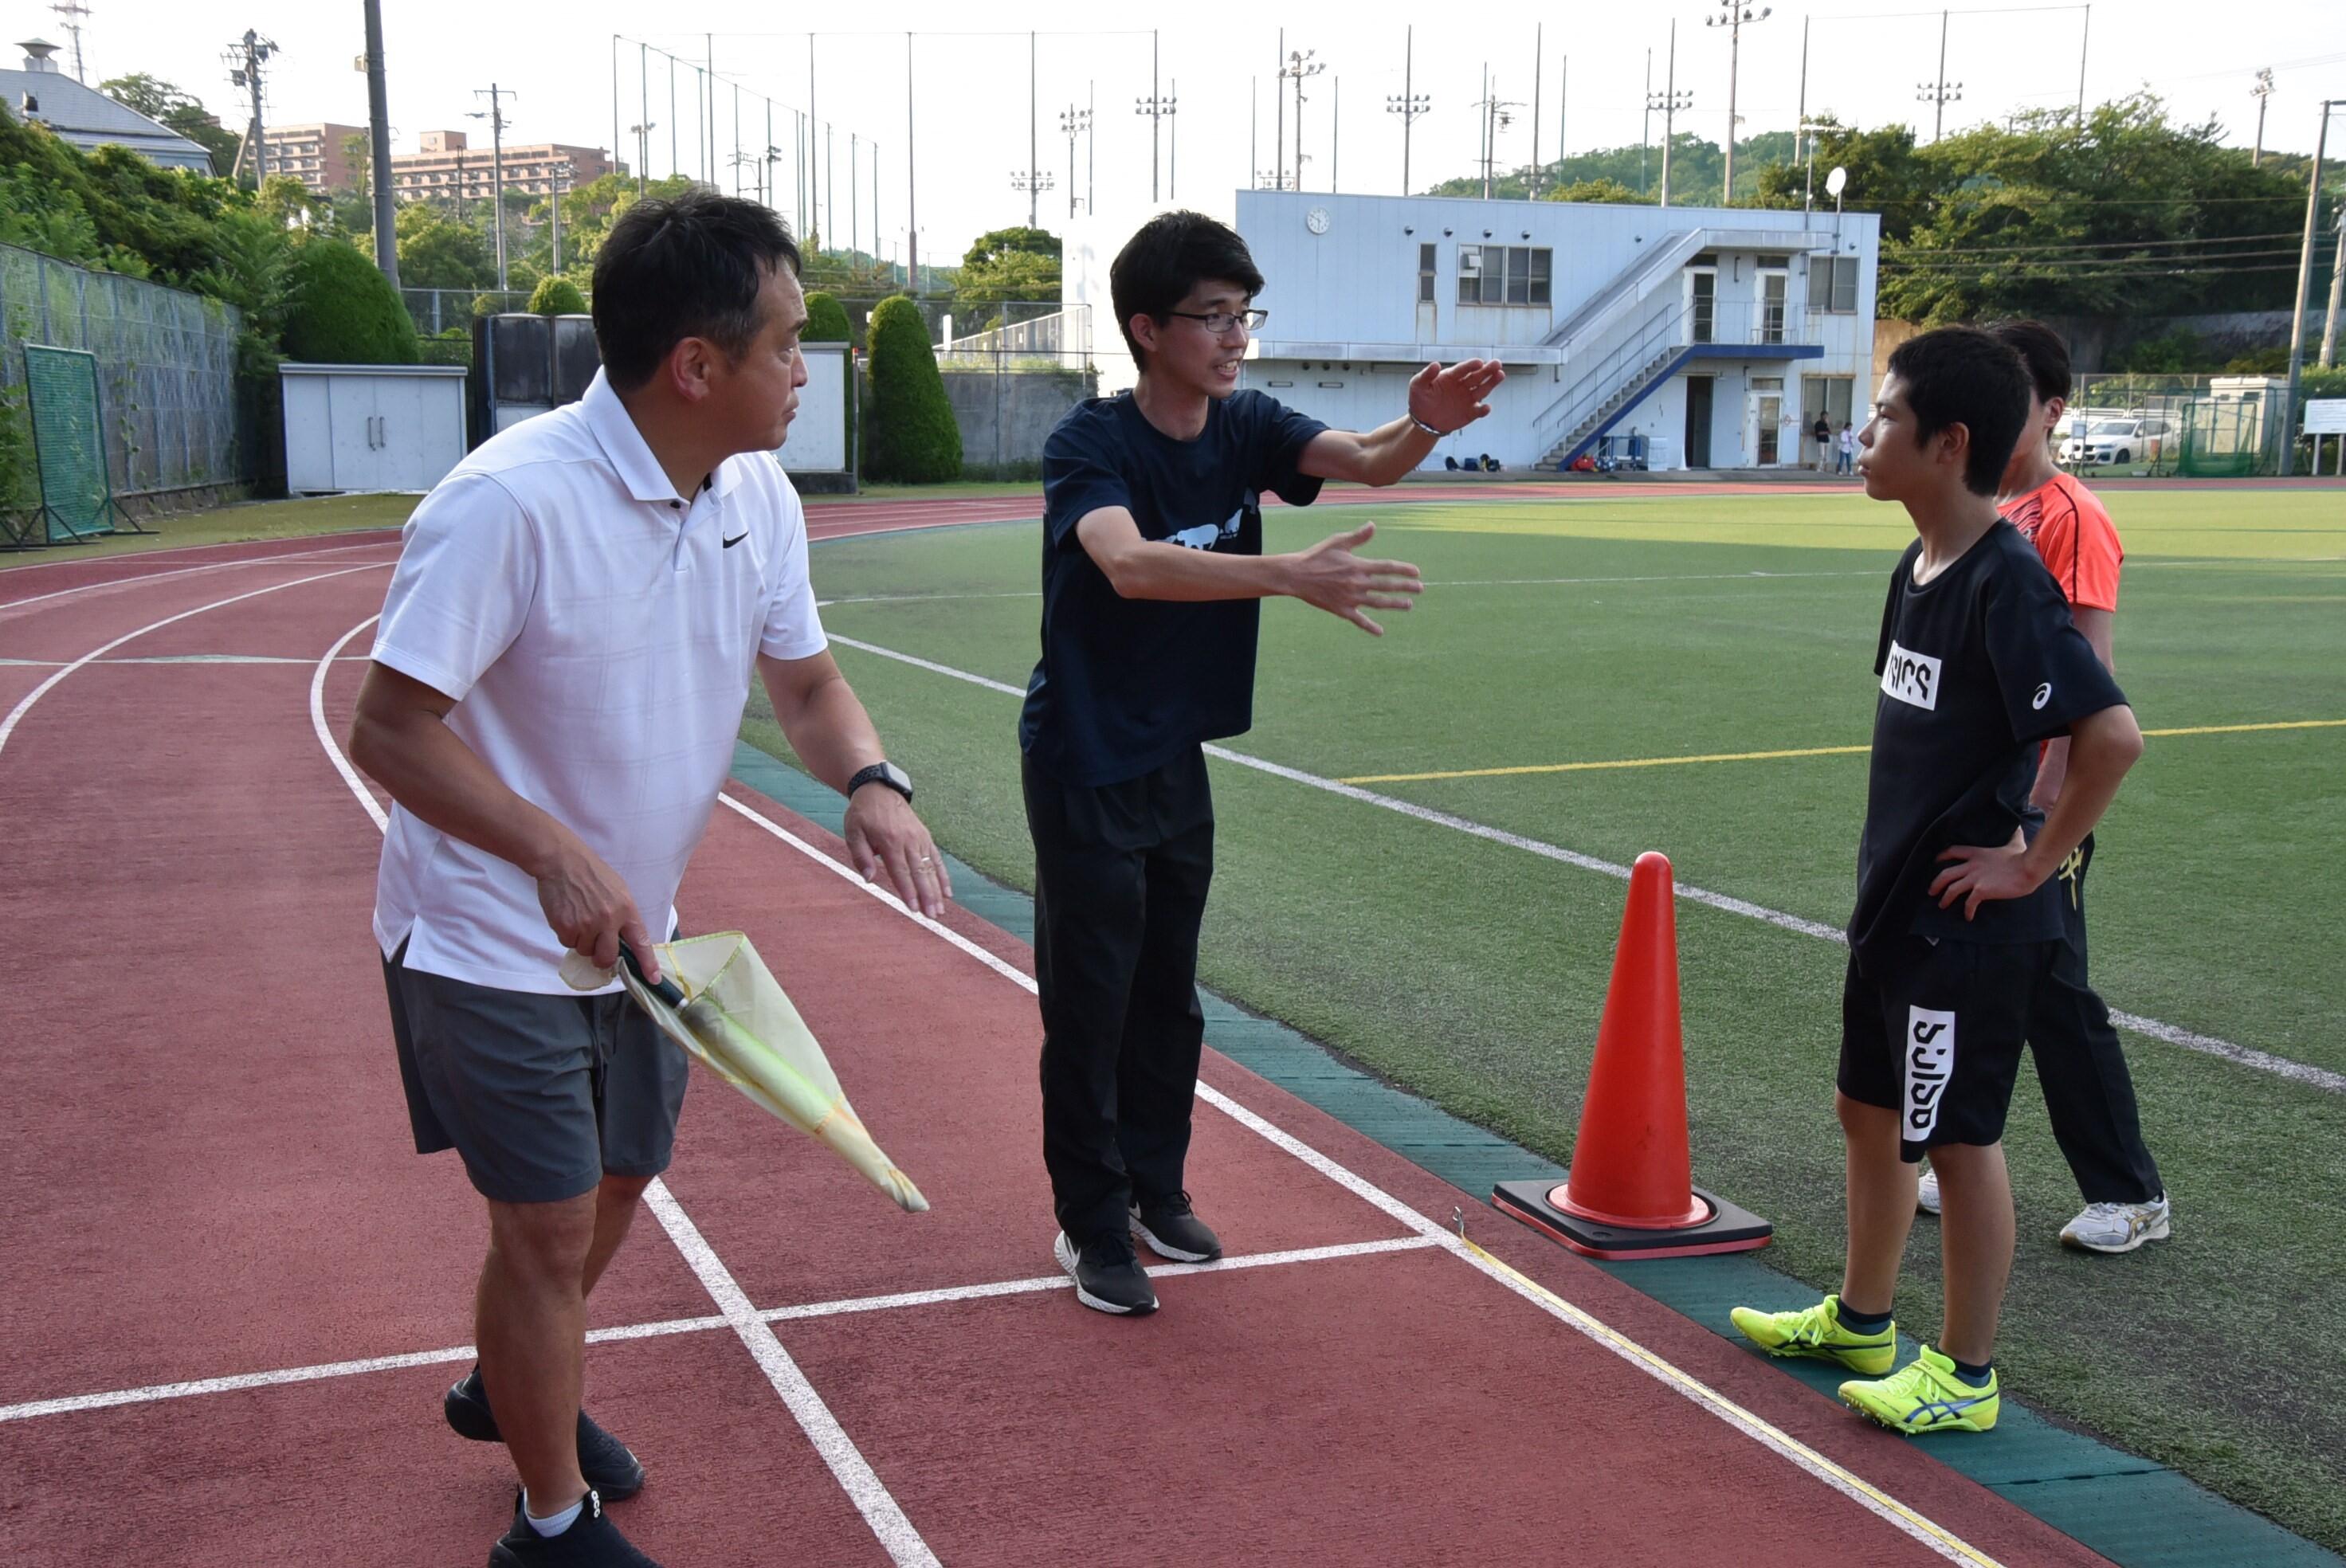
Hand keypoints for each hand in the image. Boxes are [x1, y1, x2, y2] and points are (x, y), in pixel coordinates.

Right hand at [536, 833, 658, 982]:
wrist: (563, 862)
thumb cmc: (593, 875)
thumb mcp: (619, 891)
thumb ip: (623, 916)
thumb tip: (623, 941)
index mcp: (626, 910)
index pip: (640, 942)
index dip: (647, 963)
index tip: (652, 980)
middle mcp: (608, 920)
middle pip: (607, 957)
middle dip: (602, 958)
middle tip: (597, 946)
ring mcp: (586, 925)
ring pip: (585, 952)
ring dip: (583, 942)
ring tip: (580, 918)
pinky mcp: (565, 927)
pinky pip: (568, 944)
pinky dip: (568, 935)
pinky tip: (568, 916)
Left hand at [845, 783, 951, 917]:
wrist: (878, 789)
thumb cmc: (863, 813)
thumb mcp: (853, 831)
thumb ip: (860, 855)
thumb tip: (869, 879)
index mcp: (889, 841)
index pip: (900, 871)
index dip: (908, 891)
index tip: (914, 909)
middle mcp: (908, 841)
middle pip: (920, 873)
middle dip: (927, 896)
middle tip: (932, 916)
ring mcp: (919, 838)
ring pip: (930, 868)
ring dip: (936, 890)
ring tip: (940, 910)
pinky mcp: (925, 836)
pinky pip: (936, 858)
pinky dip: (943, 875)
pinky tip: (947, 892)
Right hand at [1287, 522, 1424, 634]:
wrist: (1296, 576)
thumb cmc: (1316, 556)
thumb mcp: (1337, 542)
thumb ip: (1358, 537)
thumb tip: (1373, 525)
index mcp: (1358, 566)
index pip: (1387, 568)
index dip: (1404, 570)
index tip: (1416, 572)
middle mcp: (1358, 583)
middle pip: (1387, 586)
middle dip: (1406, 588)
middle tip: (1420, 589)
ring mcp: (1351, 598)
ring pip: (1378, 603)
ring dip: (1395, 604)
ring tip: (1408, 605)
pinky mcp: (1341, 610)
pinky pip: (1359, 621)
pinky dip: (1370, 627)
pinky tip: (1381, 632)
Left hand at [1408, 360, 1504, 434]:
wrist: (1423, 420)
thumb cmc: (1420, 399)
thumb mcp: (1418, 385)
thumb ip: (1426, 375)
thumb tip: (1436, 364)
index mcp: (1451, 376)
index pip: (1463, 369)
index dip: (1471, 365)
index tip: (1479, 362)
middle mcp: (1462, 385)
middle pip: (1477, 376)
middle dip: (1487, 370)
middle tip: (1497, 364)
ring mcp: (1467, 399)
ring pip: (1482, 390)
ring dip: (1491, 383)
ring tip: (1500, 375)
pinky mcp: (1470, 413)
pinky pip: (1478, 411)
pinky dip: (1483, 410)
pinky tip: (1486, 408)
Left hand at [1929, 831, 2045, 920]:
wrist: (2029, 869)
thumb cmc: (2023, 857)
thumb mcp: (2014, 844)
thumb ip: (2013, 836)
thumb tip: (2018, 827)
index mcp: (1977, 853)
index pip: (1952, 851)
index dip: (1942, 856)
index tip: (1935, 861)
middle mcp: (1972, 865)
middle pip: (1945, 873)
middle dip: (1935, 883)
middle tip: (1931, 891)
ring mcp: (1975, 878)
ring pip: (1951, 889)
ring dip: (1945, 899)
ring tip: (1942, 905)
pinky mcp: (1982, 890)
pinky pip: (1969, 903)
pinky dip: (1967, 911)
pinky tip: (1968, 917)